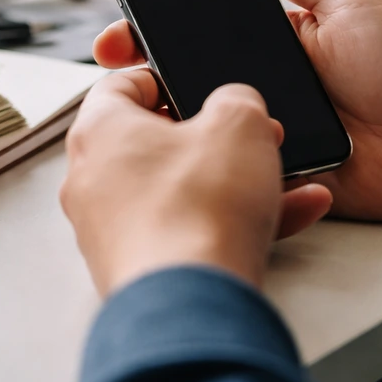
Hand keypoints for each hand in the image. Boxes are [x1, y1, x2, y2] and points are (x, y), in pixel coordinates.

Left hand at [62, 69, 332, 295]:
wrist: (191, 304)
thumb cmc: (196, 211)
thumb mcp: (238, 124)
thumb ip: (237, 99)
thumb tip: (236, 104)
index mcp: (98, 130)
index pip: (120, 84)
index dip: (164, 77)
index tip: (194, 82)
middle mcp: (93, 179)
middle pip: (153, 141)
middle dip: (211, 134)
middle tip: (250, 133)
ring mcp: (110, 228)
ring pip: (179, 189)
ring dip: (232, 179)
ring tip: (281, 176)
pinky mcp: (137, 266)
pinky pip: (188, 231)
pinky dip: (232, 221)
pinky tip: (288, 215)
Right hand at [93, 0, 381, 222]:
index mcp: (270, 42)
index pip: (199, 30)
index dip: (157, 25)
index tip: (124, 20)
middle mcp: (259, 84)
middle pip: (185, 75)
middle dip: (141, 66)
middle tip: (114, 56)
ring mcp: (261, 129)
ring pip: (195, 123)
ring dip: (165, 110)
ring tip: (141, 96)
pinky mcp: (270, 171)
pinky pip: (225, 166)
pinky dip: (200, 158)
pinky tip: (178, 142)